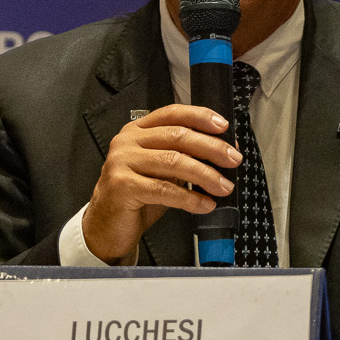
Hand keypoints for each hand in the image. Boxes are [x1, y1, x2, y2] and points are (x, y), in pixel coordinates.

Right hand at [82, 104, 243, 263]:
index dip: (200, 116)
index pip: (172, 113)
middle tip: (233, 159)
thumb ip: (184, 156)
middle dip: (212, 148)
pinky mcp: (122, 186)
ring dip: (206, 175)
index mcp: (137, 131)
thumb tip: (223, 151)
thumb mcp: (162, 171)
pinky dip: (190, 198)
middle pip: (177, 136)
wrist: (106, 226)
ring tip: (224, 186)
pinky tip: (205, 204)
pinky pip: (165, 190)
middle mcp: (127, 142)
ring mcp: (122, 162)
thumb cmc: (137, 196)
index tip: (224, 126)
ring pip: (174, 162)